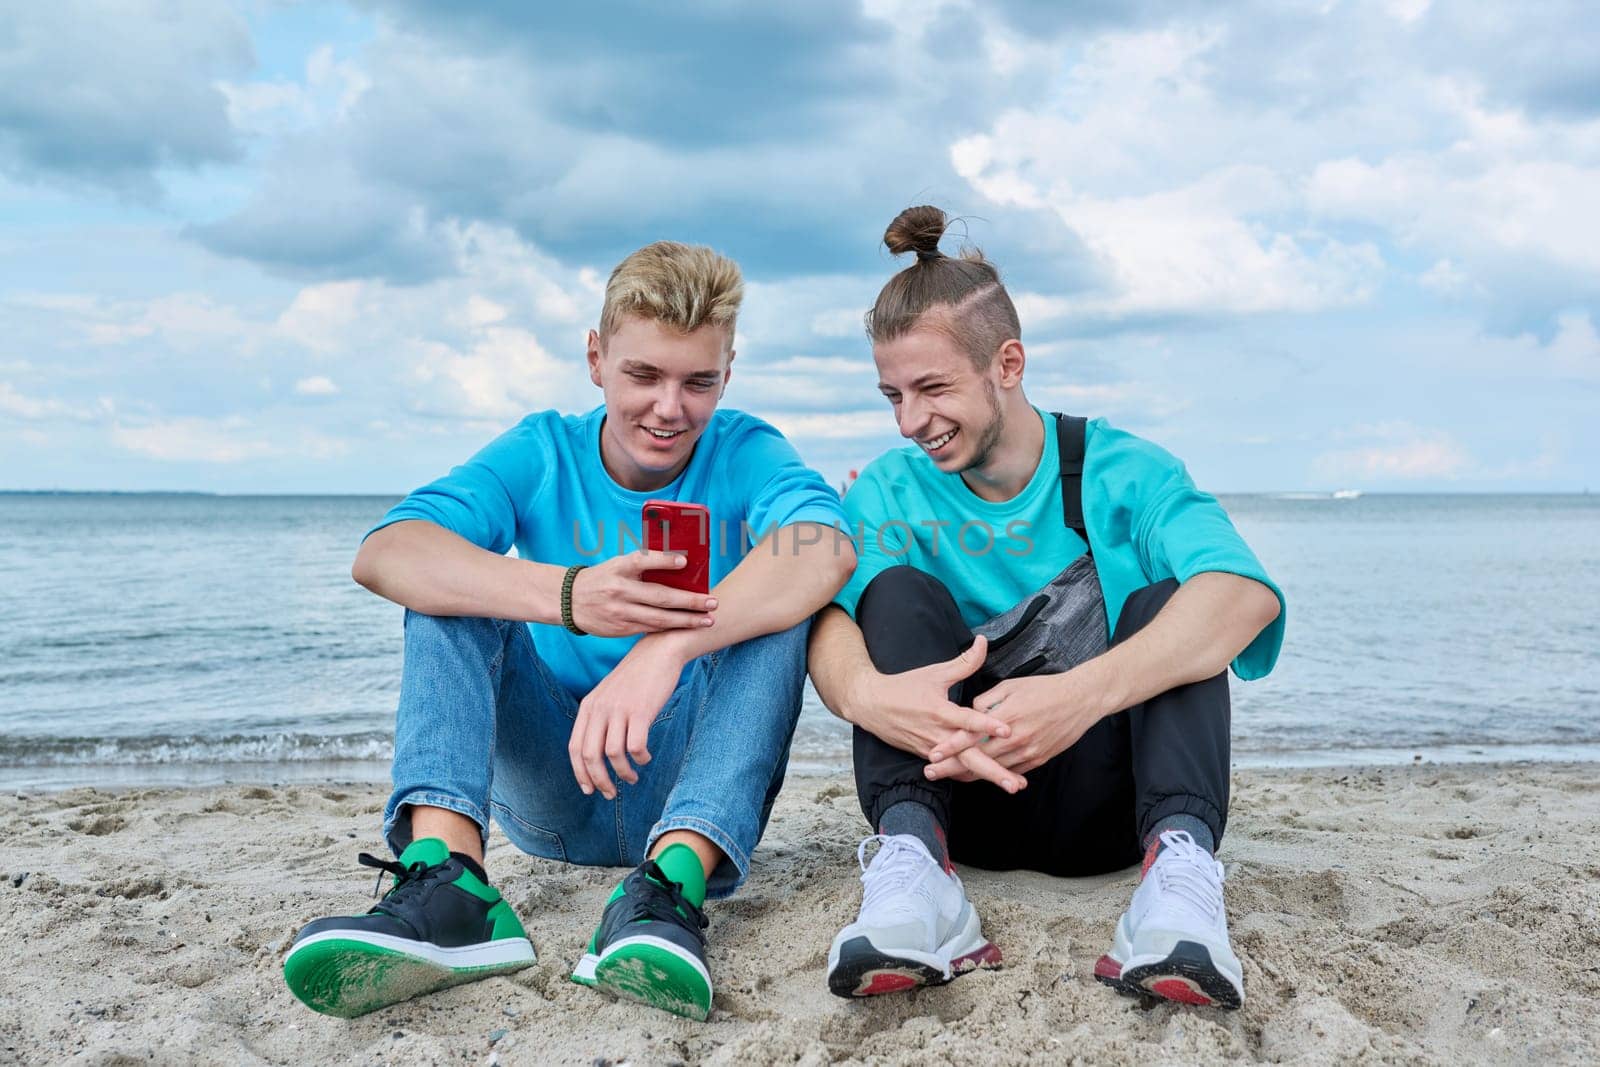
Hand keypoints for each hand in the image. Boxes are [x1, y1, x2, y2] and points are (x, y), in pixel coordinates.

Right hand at [568, 551, 716, 636]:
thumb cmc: (602, 577)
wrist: (568, 600)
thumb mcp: (616, 565)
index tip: (684, 560)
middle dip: (689, 601)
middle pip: (660, 596)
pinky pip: (650, 628)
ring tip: (707, 620)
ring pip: (659, 618)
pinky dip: (669, 628)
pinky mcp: (620, 628)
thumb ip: (642, 565)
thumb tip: (678, 564)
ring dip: (685, 620)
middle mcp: (619, 590)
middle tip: (712, 603)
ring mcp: (620, 611)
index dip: (663, 560)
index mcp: (619, 568)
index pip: (642, 560)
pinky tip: (686, 627)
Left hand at [569, 640, 685, 798]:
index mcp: (588, 707)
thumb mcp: (609, 695)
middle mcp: (599, 709)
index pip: (575, 748)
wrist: (659, 652)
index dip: (580, 773)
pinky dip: (640, 758)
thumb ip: (600, 718)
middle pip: (590, 756)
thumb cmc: (636, 678)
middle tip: (610, 794)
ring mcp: (619, 710)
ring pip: (613, 755)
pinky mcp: (640, 711)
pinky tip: (645, 758)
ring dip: (623, 773)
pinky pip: (635, 746)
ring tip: (632, 778)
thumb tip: (596, 754)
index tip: (589, 790)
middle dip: (599, 781)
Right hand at [850, 637, 1025, 793]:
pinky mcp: (928, 756)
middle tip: (1017, 784)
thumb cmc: (904, 687)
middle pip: (969, 758)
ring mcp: (933, 750)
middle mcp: (938, 735)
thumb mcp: (934, 672)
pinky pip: (953, 768)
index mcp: (940, 712)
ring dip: (988, 777)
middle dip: (995, 772)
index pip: (967, 721)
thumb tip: (983, 641)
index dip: (987, 725)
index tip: (1007, 731)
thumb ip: (964, 661)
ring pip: (963, 767)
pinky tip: (992, 780)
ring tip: (1013, 785)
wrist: (871, 705)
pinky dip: (972, 775)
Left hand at [924, 666, 1111, 781]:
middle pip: (977, 758)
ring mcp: (1027, 752)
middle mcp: (1015, 738)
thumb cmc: (1043, 689)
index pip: (971, 735)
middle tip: (931, 773)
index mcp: (1005, 716)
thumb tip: (970, 712)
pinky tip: (979, 777)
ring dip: (970, 775)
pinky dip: (994, 776)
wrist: (1079, 700)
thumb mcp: (1011, 686)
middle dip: (952, 767)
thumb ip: (987, 701)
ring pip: (993, 769)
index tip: (933, 754)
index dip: (950, 746)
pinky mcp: (1037, 760)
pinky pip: (1011, 772)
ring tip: (949, 778)